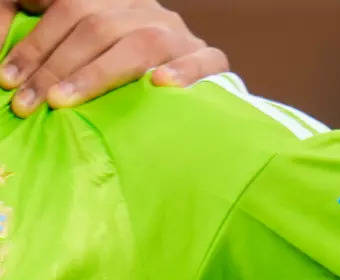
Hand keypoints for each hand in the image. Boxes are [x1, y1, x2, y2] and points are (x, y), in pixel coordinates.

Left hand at [1, 0, 228, 116]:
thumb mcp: (87, 54)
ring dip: (97, 73)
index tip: (9, 81)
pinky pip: (203, 60)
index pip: (69, 9)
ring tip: (65, 101)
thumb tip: (7, 65)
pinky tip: (161, 85)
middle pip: (97, 26)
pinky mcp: (213, 60)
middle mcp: (147, 11)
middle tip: (30, 105)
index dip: (35, 44)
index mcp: (115, 2)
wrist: (193, 95)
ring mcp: (181, 34)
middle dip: (55, 67)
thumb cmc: (129, 79)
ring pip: (141, 42)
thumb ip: (53, 50)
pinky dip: (183, 70)